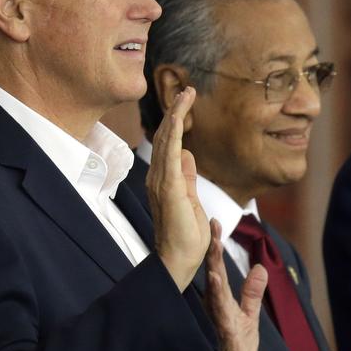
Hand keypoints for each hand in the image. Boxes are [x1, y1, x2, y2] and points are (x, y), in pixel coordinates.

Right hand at [146, 87, 208, 290]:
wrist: (179, 261)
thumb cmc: (186, 235)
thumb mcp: (192, 199)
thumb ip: (188, 177)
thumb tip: (188, 154)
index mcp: (166, 179)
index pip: (171, 144)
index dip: (177, 122)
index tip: (187, 102)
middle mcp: (159, 177)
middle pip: (167, 137)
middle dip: (177, 111)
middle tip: (188, 89)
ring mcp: (161, 181)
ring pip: (167, 140)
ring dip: (176, 115)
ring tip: (185, 93)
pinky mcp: (168, 188)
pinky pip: (170, 153)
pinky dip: (174, 132)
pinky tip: (178, 116)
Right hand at [206, 219, 267, 350]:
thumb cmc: (238, 345)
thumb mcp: (250, 315)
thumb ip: (252, 292)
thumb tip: (259, 268)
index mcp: (221, 298)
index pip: (218, 267)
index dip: (216, 245)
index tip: (215, 223)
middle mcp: (217, 303)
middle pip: (214, 270)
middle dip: (213, 246)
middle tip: (213, 223)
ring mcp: (220, 314)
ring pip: (215, 285)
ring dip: (214, 263)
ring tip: (213, 245)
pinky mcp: (226, 326)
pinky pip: (220, 306)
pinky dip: (216, 290)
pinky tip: (214, 277)